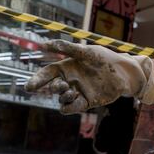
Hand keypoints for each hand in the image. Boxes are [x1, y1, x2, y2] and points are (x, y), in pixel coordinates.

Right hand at [25, 40, 153, 113]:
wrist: (124, 72)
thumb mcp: (86, 52)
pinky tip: (74, 99)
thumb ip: (66, 48)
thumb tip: (43, 44)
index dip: (37, 80)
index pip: (47, 74)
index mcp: (67, 67)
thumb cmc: (105, 59)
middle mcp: (70, 80)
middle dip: (52, 87)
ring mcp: (78, 92)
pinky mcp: (86, 102)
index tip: (30, 87)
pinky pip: (70, 108)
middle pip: (52, 87)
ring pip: (60, 99)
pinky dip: (68, 106)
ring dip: (62, 96)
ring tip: (70, 90)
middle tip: (61, 85)